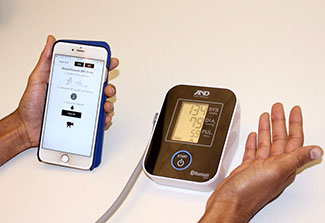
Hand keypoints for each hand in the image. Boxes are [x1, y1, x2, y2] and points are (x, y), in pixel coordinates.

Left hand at [16, 35, 118, 147]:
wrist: (27, 128)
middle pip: (100, 88)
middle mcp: (78, 95)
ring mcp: (81, 109)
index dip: (102, 65)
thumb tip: (51, 41)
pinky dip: (104, 119)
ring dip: (109, 102)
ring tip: (105, 103)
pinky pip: (98, 121)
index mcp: (70, 83)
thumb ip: (46, 60)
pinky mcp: (82, 123)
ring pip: (102, 103)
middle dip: (109, 86)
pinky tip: (102, 117)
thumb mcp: (37, 78)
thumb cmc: (30, 106)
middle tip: (106, 87)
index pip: (89, 71)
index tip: (109, 61)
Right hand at [200, 103, 322, 222]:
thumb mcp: (276, 171)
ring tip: (267, 116)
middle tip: (279, 108)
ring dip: (267, 128)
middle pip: (279, 138)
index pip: (293, 140)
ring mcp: (260, 167)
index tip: (294, 111)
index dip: (295, 124)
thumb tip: (317, 151)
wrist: (229, 202)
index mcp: (284, 165)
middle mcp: (274, 165)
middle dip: (280, 122)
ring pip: (266, 143)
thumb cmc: (250, 191)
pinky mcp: (247, 168)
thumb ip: (296, 159)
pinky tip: (254, 135)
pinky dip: (254, 142)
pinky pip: (253, 151)